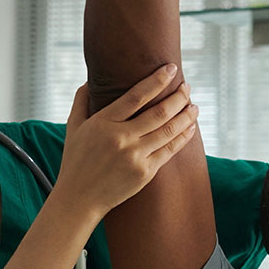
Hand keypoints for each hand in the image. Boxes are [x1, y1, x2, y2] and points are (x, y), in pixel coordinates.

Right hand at [55, 66, 199, 219]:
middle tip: (187, 87)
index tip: (171, 69)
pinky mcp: (145, 172)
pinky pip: (170, 150)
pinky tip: (191, 127)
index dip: (156, 81)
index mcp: (103, 123)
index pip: (136, 96)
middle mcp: (121, 138)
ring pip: (169, 130)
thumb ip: (82, 101)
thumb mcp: (73, 127)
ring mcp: (134, 156)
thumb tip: (89, 79)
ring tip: (194, 106)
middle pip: (159, 112)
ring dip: (186, 115)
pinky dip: (183, 137)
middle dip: (178, 97)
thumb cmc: (75, 161)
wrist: (79, 199)